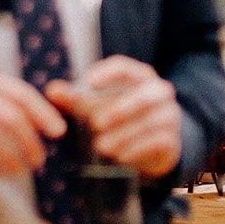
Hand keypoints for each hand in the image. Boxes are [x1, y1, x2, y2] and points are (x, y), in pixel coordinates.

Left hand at [49, 56, 183, 178]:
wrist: (153, 143)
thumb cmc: (120, 116)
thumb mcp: (97, 106)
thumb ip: (75, 99)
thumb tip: (51, 90)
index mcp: (140, 77)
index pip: (125, 67)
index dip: (108, 73)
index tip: (89, 82)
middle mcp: (159, 92)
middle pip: (145, 95)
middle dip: (120, 108)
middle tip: (95, 124)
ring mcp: (169, 115)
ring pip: (150, 121)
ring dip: (123, 134)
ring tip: (101, 146)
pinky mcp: (172, 139)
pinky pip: (157, 141)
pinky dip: (136, 149)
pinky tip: (119, 156)